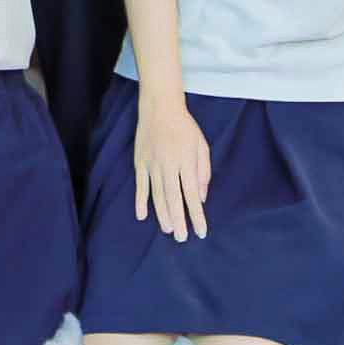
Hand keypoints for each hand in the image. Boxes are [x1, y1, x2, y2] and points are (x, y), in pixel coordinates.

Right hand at [134, 95, 211, 240]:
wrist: (160, 106)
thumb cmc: (185, 127)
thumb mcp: (201, 145)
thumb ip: (203, 171)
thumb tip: (201, 197)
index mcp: (186, 161)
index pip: (192, 194)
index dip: (197, 215)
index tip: (201, 232)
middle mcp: (169, 165)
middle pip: (174, 198)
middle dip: (179, 220)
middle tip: (181, 238)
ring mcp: (152, 164)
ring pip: (157, 194)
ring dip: (162, 214)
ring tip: (167, 230)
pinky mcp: (140, 161)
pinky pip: (140, 185)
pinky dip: (140, 201)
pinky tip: (141, 215)